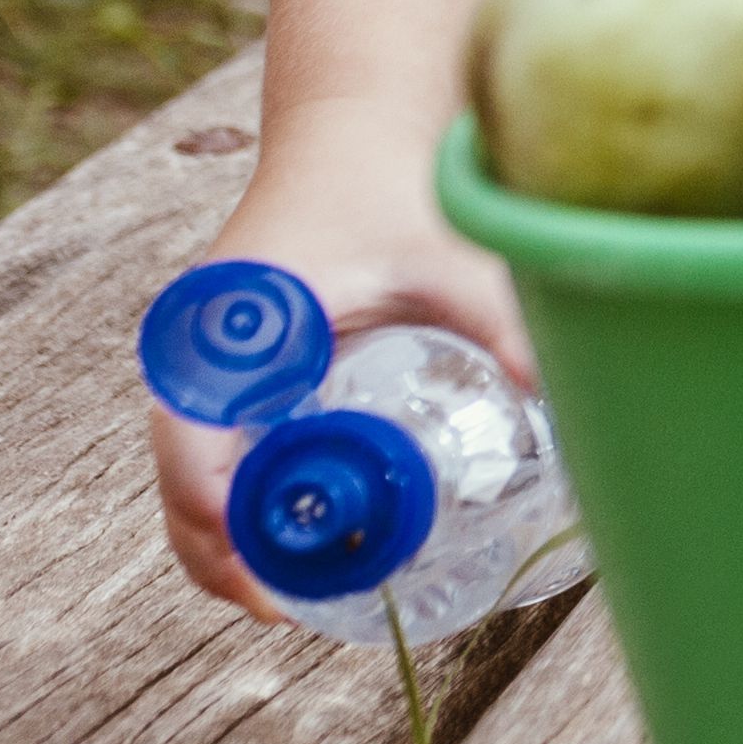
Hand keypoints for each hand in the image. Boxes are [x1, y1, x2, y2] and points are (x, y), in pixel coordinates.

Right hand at [147, 168, 533, 624]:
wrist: (353, 133)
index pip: (189, 450)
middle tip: (307, 610)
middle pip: (185, 488)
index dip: (217, 526)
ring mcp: (216, 373)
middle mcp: (201, 360)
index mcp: (220, 334)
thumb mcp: (442, 257)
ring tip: (317, 591)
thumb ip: (497, 320)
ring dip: (243, 540)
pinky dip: (260, 502)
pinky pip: (230, 456)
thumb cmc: (386, 190)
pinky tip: (323, 530)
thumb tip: (557, 394)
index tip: (268, 585)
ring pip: (203, 481)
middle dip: (231, 558)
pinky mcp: (244, 378)